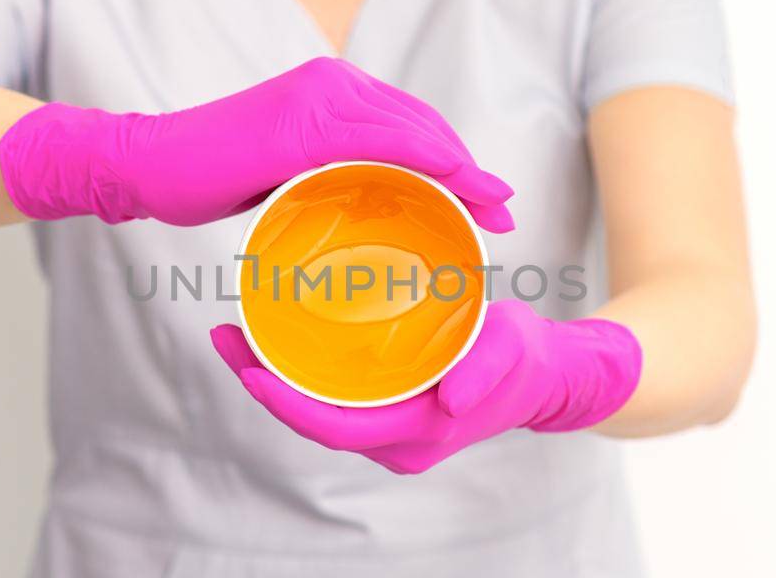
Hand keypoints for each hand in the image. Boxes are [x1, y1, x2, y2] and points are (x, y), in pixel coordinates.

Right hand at [0, 56, 514, 230]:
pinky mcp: (303, 125)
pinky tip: (456, 189)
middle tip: (504, 210)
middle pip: (423, 125)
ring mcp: (318, 99)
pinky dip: (427, 164)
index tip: (488, 198)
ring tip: (494, 211)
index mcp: (330, 90)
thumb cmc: (209, 175)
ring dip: (464, 172)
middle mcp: (332, 83)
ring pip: (413, 132)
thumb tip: (363, 202)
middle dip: (472, 169)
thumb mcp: (282, 168)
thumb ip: (326, 170)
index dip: (456, 159)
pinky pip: (383, 142)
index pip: (410, 122)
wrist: (148, 164)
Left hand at [210, 300, 642, 473]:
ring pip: (320, 412)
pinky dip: (304, 376)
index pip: (335, 426)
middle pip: (314, 421)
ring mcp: (393, 432)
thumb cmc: (527, 359)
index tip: (250, 369)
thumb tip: (451, 399)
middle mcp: (397, 441)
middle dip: (263, 384)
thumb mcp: (512, 351)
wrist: (549, 376)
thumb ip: (484, 371)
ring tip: (240, 334)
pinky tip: (283, 340)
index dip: (287, 403)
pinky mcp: (392, 414)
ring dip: (277, 380)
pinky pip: (336, 401)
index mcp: (419, 431)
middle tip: (226, 336)